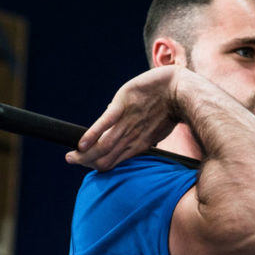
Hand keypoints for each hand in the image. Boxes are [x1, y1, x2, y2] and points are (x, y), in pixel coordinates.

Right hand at [65, 66, 183, 170]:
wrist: (183, 90)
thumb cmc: (171, 107)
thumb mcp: (155, 126)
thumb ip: (139, 133)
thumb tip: (124, 133)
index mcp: (138, 144)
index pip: (113, 161)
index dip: (97, 164)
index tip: (84, 163)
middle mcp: (131, 137)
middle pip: (106, 156)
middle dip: (86, 161)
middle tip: (71, 160)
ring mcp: (128, 122)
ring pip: (104, 145)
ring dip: (85, 153)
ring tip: (71, 157)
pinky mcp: (124, 105)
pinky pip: (106, 123)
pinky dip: (92, 135)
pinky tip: (81, 144)